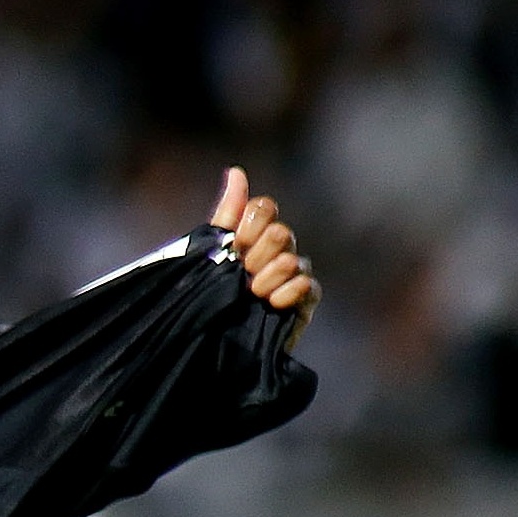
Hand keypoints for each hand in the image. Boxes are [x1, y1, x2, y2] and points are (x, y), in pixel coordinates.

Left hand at [210, 167, 317, 336]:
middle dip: (257, 254)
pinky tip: (271, 305)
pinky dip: (287, 294)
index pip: (264, 208)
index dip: (251, 223)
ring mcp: (294, 275)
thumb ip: (226, 215)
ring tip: (253, 294)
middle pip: (281, 232)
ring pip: (291, 259)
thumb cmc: (210, 298)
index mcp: (253, 235)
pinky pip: (307, 284)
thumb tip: (237, 171)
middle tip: (243, 274)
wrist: (212, 345)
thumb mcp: (211, 253)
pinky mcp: (305, 302)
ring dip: (267, 278)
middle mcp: (277, 251)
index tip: (236, 244)